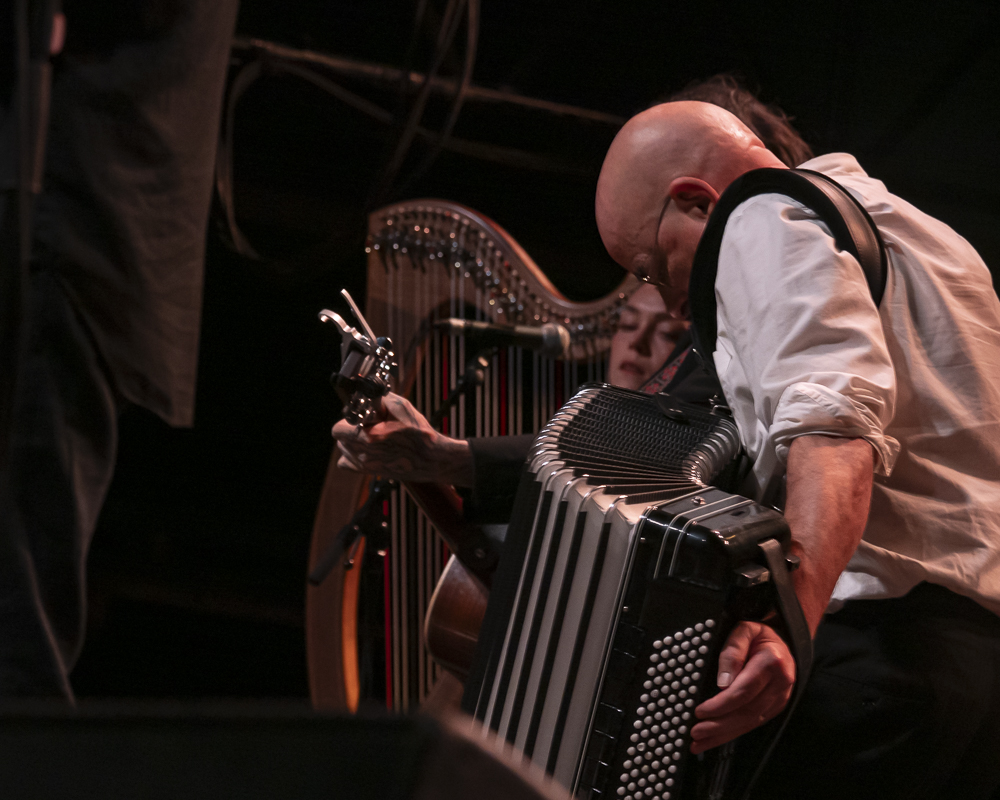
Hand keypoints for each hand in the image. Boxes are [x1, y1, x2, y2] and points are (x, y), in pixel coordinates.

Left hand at [332, 393, 474, 486]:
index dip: (348, 420)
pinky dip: (352, 455)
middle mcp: (362, 454)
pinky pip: (347, 464)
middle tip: (367, 424)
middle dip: (350, 428)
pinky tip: (366, 449)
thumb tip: (365, 393)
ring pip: (344, 450)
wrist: (430, 458)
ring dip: (351, 441)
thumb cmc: (418, 432)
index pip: (338, 429)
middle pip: (339, 438)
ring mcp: (365, 465)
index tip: (361, 417)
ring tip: (371, 436)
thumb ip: (378, 399)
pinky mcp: (370, 472)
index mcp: (367, 438)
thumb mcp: (400, 407)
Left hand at [689, 621, 794, 753]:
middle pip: (747, 711)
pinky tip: (716, 739)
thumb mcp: (744, 630)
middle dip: (719, 725)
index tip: (700, 711)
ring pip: (750, 722)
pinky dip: (733, 733)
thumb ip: (733, 651)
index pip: (744, 691)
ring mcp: (780, 698)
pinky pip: (753, 723)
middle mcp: (780, 684)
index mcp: (772, 662)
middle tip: (696, 733)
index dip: (721, 705)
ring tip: (700, 742)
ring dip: (724, 735)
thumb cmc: (758, 635)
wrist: (782, 642)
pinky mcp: (775, 707)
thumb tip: (722, 682)